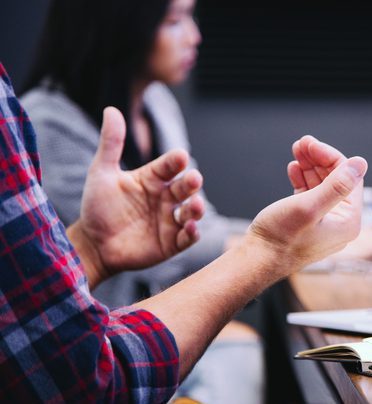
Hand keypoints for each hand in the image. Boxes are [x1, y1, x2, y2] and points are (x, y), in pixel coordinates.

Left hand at [68, 107, 204, 286]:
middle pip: (185, 187)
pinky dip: (192, 233)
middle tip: (193, 179)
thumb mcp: (101, 173)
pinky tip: (190, 228)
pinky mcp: (172, 242)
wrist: (92, 244)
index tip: (180, 156)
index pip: (169, 166)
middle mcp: (165, 197)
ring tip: (195, 206)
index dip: (175, 161)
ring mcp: (170, 220)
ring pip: (191, 211)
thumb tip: (111, 109)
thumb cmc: (97, 207)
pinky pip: (188, 237)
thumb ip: (111, 143)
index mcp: (153, 179)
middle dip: (192, 183)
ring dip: (197, 208)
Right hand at [245, 136, 367, 272]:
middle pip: (336, 180)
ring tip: (296, 151)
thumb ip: (336, 185)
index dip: (330, 157)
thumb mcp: (309, 206)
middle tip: (301, 142)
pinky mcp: (308, 224)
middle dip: (319, 159)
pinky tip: (294, 169)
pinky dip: (303, 180)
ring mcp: (325, 224)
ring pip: (322, 186)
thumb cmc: (281, 238)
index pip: (349, 178)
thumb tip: (361, 163)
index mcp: (348, 221)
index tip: (310, 143)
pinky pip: (311, 196)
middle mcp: (340, 224)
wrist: (257, 261)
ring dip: (310, 167)